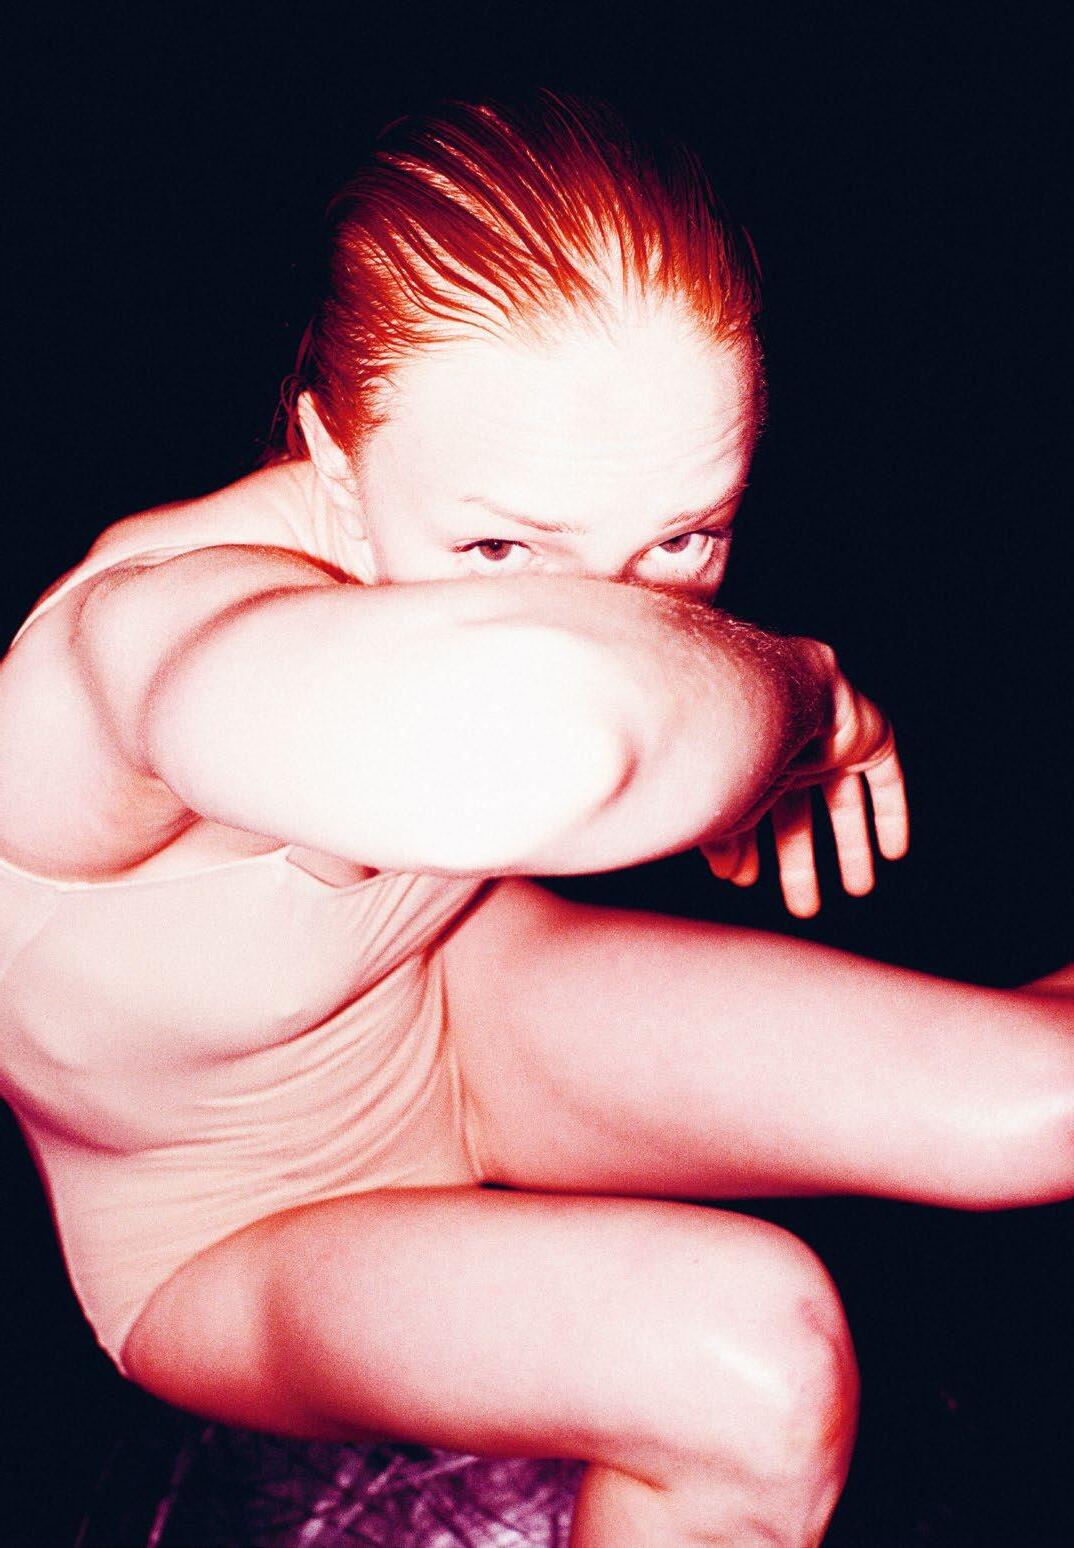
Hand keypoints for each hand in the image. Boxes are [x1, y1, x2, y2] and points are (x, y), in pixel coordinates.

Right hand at [701, 644, 908, 916]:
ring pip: (846, 805)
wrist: (780, 693)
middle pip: (800, 820)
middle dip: (802, 866)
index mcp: (756, 766)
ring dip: (853, 848)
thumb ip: (724, 840)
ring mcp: (833, 746)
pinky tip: (894, 853)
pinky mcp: (872, 738)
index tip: (750, 883)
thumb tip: (727, 873)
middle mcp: (793, 757)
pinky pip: (888, 782)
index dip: (756, 854)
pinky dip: (892, 817)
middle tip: (805, 908)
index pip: (758, 819)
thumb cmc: (741, 748)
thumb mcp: (727, 805)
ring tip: (859, 890)